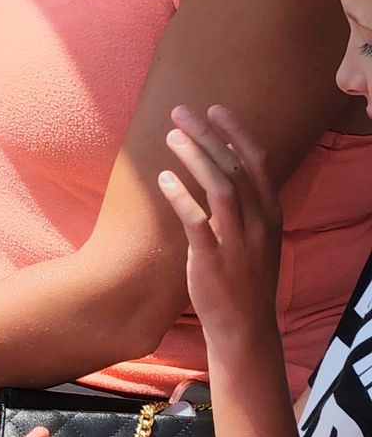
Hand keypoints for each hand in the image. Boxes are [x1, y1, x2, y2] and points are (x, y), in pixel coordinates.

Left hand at [156, 103, 283, 343]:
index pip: (257, 162)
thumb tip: (224, 166)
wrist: (244, 327)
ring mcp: (238, 242)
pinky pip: (197, 222)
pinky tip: (163, 178)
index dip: (235, 133)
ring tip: (170, 136)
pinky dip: (181, 196)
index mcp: (271, 214)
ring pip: (220, 188)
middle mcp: (259, 224)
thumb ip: (246, 204)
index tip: (214, 109)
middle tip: (180, 112)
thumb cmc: (244, 276)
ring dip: (194, 158)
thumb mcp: (257, 236)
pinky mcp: (212, 260)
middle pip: (234, 168)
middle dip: (207, 136)